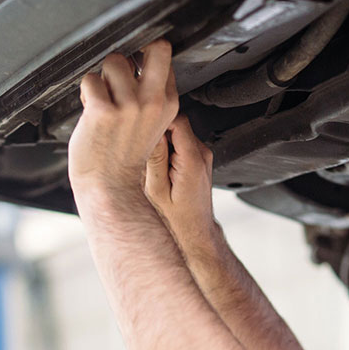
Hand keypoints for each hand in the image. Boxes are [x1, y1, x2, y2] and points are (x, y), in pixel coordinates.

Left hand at [68, 39, 179, 200]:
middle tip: (122, 68)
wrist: (109, 186)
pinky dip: (87, 92)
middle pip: (156, 47)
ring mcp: (128, 106)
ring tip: (103, 99)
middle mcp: (152, 102)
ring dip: (103, 77)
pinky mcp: (103, 110)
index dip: (146, 57)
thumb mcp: (153, 124)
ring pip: (114, 62)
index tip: (135, 66)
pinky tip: (92, 109)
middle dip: (136, 52)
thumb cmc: (124, 157)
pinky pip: (91, 80)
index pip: (165, 60)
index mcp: (167, 104)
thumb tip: (135, 64)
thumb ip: (150, 95)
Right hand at [145, 115, 216, 238]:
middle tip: (146, 151)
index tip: (144, 130)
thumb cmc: (176, 216)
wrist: (195, 229)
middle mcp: (202, 154)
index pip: (177, 120)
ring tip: (155, 163)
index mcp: (192, 160)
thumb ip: (154, 158)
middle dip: (159, 132)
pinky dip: (170, 149)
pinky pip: (182, 142)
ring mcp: (204, 155)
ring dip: (164, 142)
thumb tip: (150, 131)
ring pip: (179, 132)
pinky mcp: (201, 158)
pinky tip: (163, 166)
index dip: (158, 120)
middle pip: (178, 124)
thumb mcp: (156, 188)